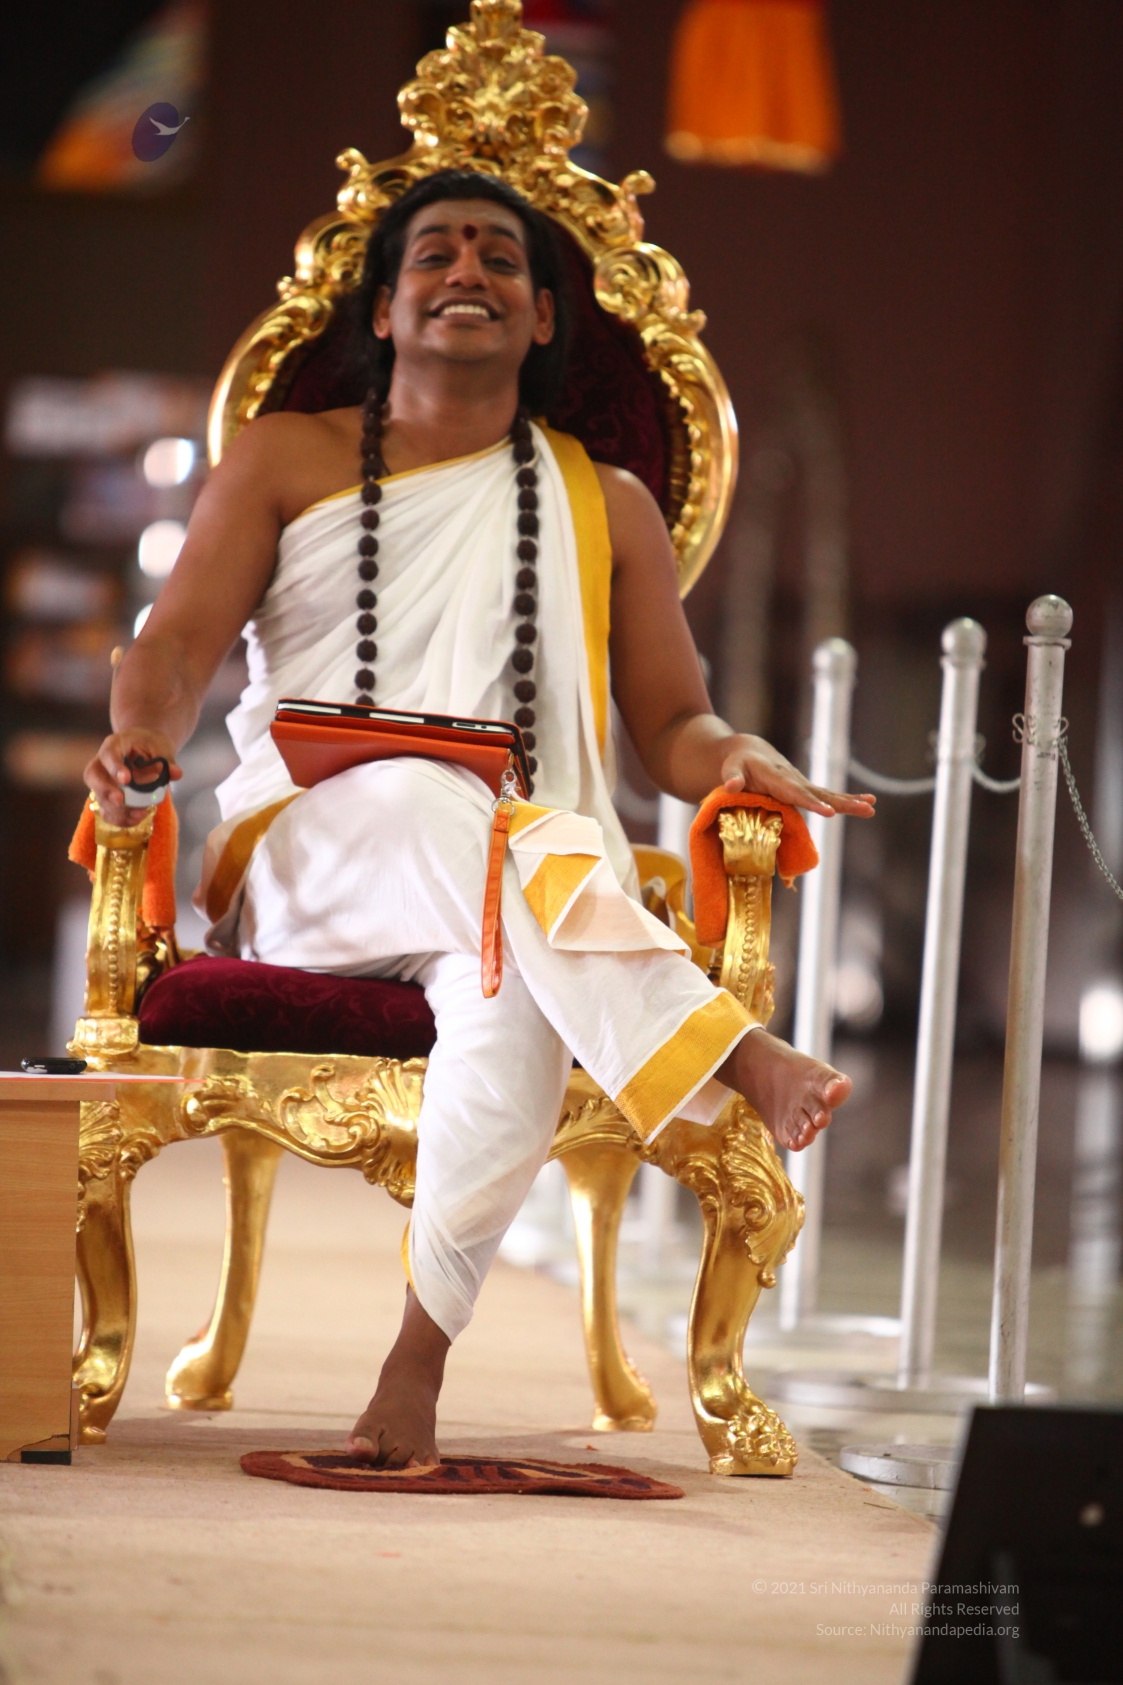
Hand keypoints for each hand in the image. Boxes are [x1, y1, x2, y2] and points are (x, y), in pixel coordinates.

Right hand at [84, 729, 182, 826]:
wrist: (146, 748)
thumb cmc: (151, 744)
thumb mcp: (161, 747)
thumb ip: (167, 761)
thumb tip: (176, 773)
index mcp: (114, 745)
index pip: (109, 754)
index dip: (114, 767)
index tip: (126, 779)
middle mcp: (102, 763)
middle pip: (92, 776)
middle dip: (105, 790)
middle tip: (120, 800)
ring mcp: (102, 781)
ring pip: (99, 797)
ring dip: (116, 809)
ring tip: (139, 814)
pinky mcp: (108, 797)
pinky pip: (107, 811)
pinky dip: (120, 819)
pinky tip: (137, 818)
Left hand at [719, 734, 874, 818]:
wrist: (748, 751)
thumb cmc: (737, 762)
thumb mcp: (730, 767)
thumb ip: (731, 777)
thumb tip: (730, 787)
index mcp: (776, 775)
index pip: (795, 792)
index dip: (812, 802)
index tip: (829, 812)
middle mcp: (793, 778)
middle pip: (819, 793)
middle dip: (842, 802)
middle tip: (865, 808)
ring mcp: (801, 783)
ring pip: (827, 794)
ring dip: (850, 801)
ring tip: (871, 808)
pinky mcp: (804, 789)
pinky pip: (826, 796)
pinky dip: (845, 801)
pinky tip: (865, 805)